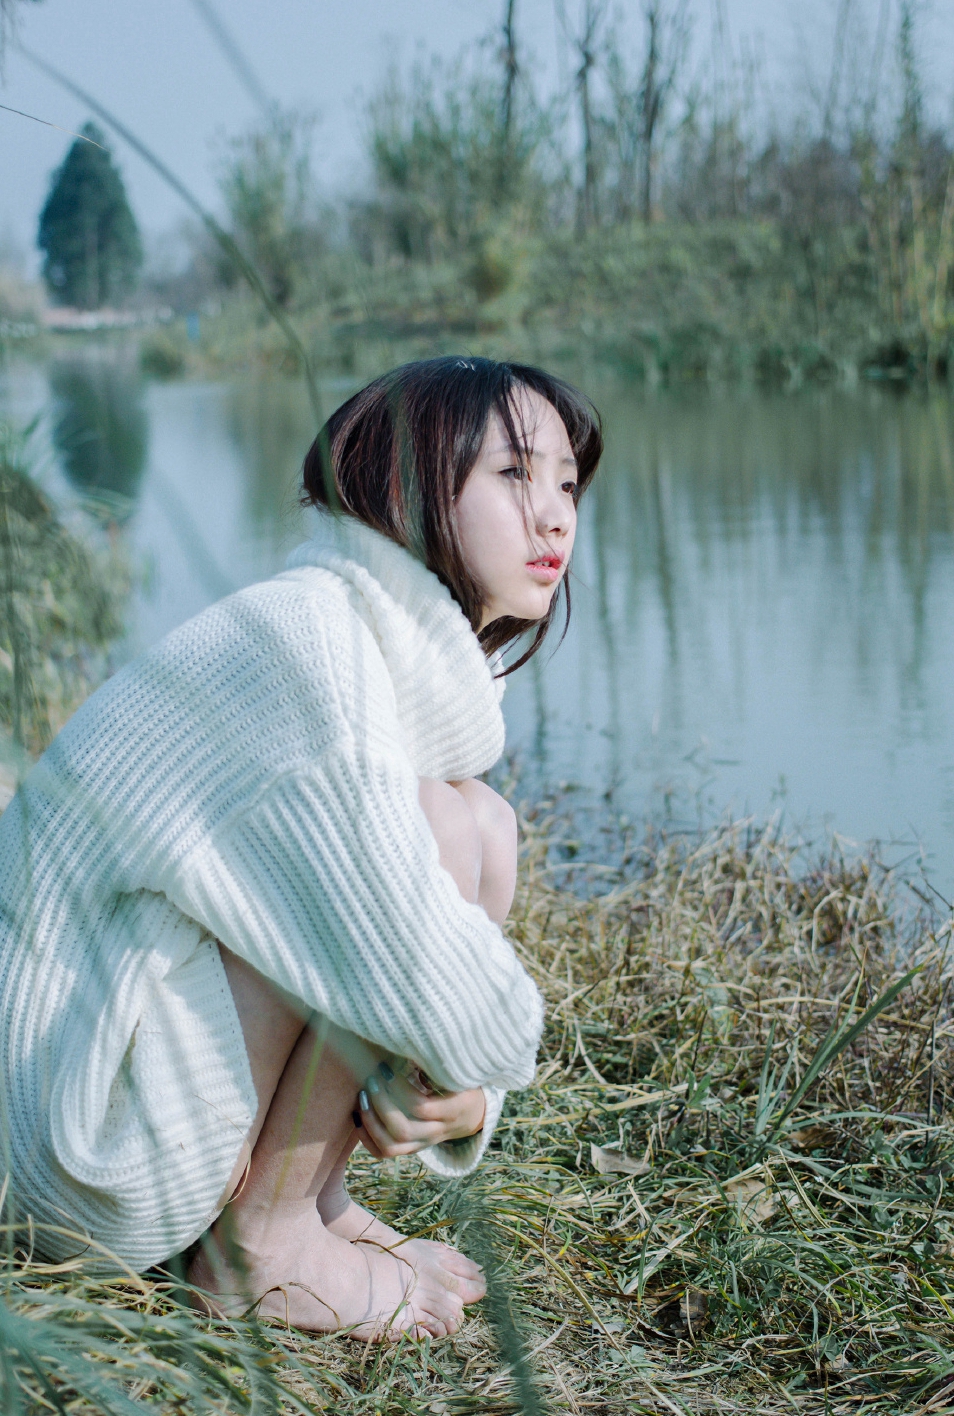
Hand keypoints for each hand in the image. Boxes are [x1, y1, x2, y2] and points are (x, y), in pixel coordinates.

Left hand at [353, 1062, 485, 1157]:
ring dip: (371, 1123)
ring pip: (391, 1146)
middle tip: (371, 1081)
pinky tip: (358, 1116)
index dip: (400, 1089)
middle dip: (381, 1105)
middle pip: (403, 1129)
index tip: (386, 1069)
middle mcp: (437, 1132)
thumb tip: (407, 1050)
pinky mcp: (412, 1149)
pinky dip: (367, 1138)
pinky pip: (385, 1152)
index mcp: (454, 1110)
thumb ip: (438, 1067)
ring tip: (362, 1098)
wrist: (472, 1115)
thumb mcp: (460, 1075)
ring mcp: (423, 1143)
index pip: (422, 1107)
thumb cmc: (463, 1086)